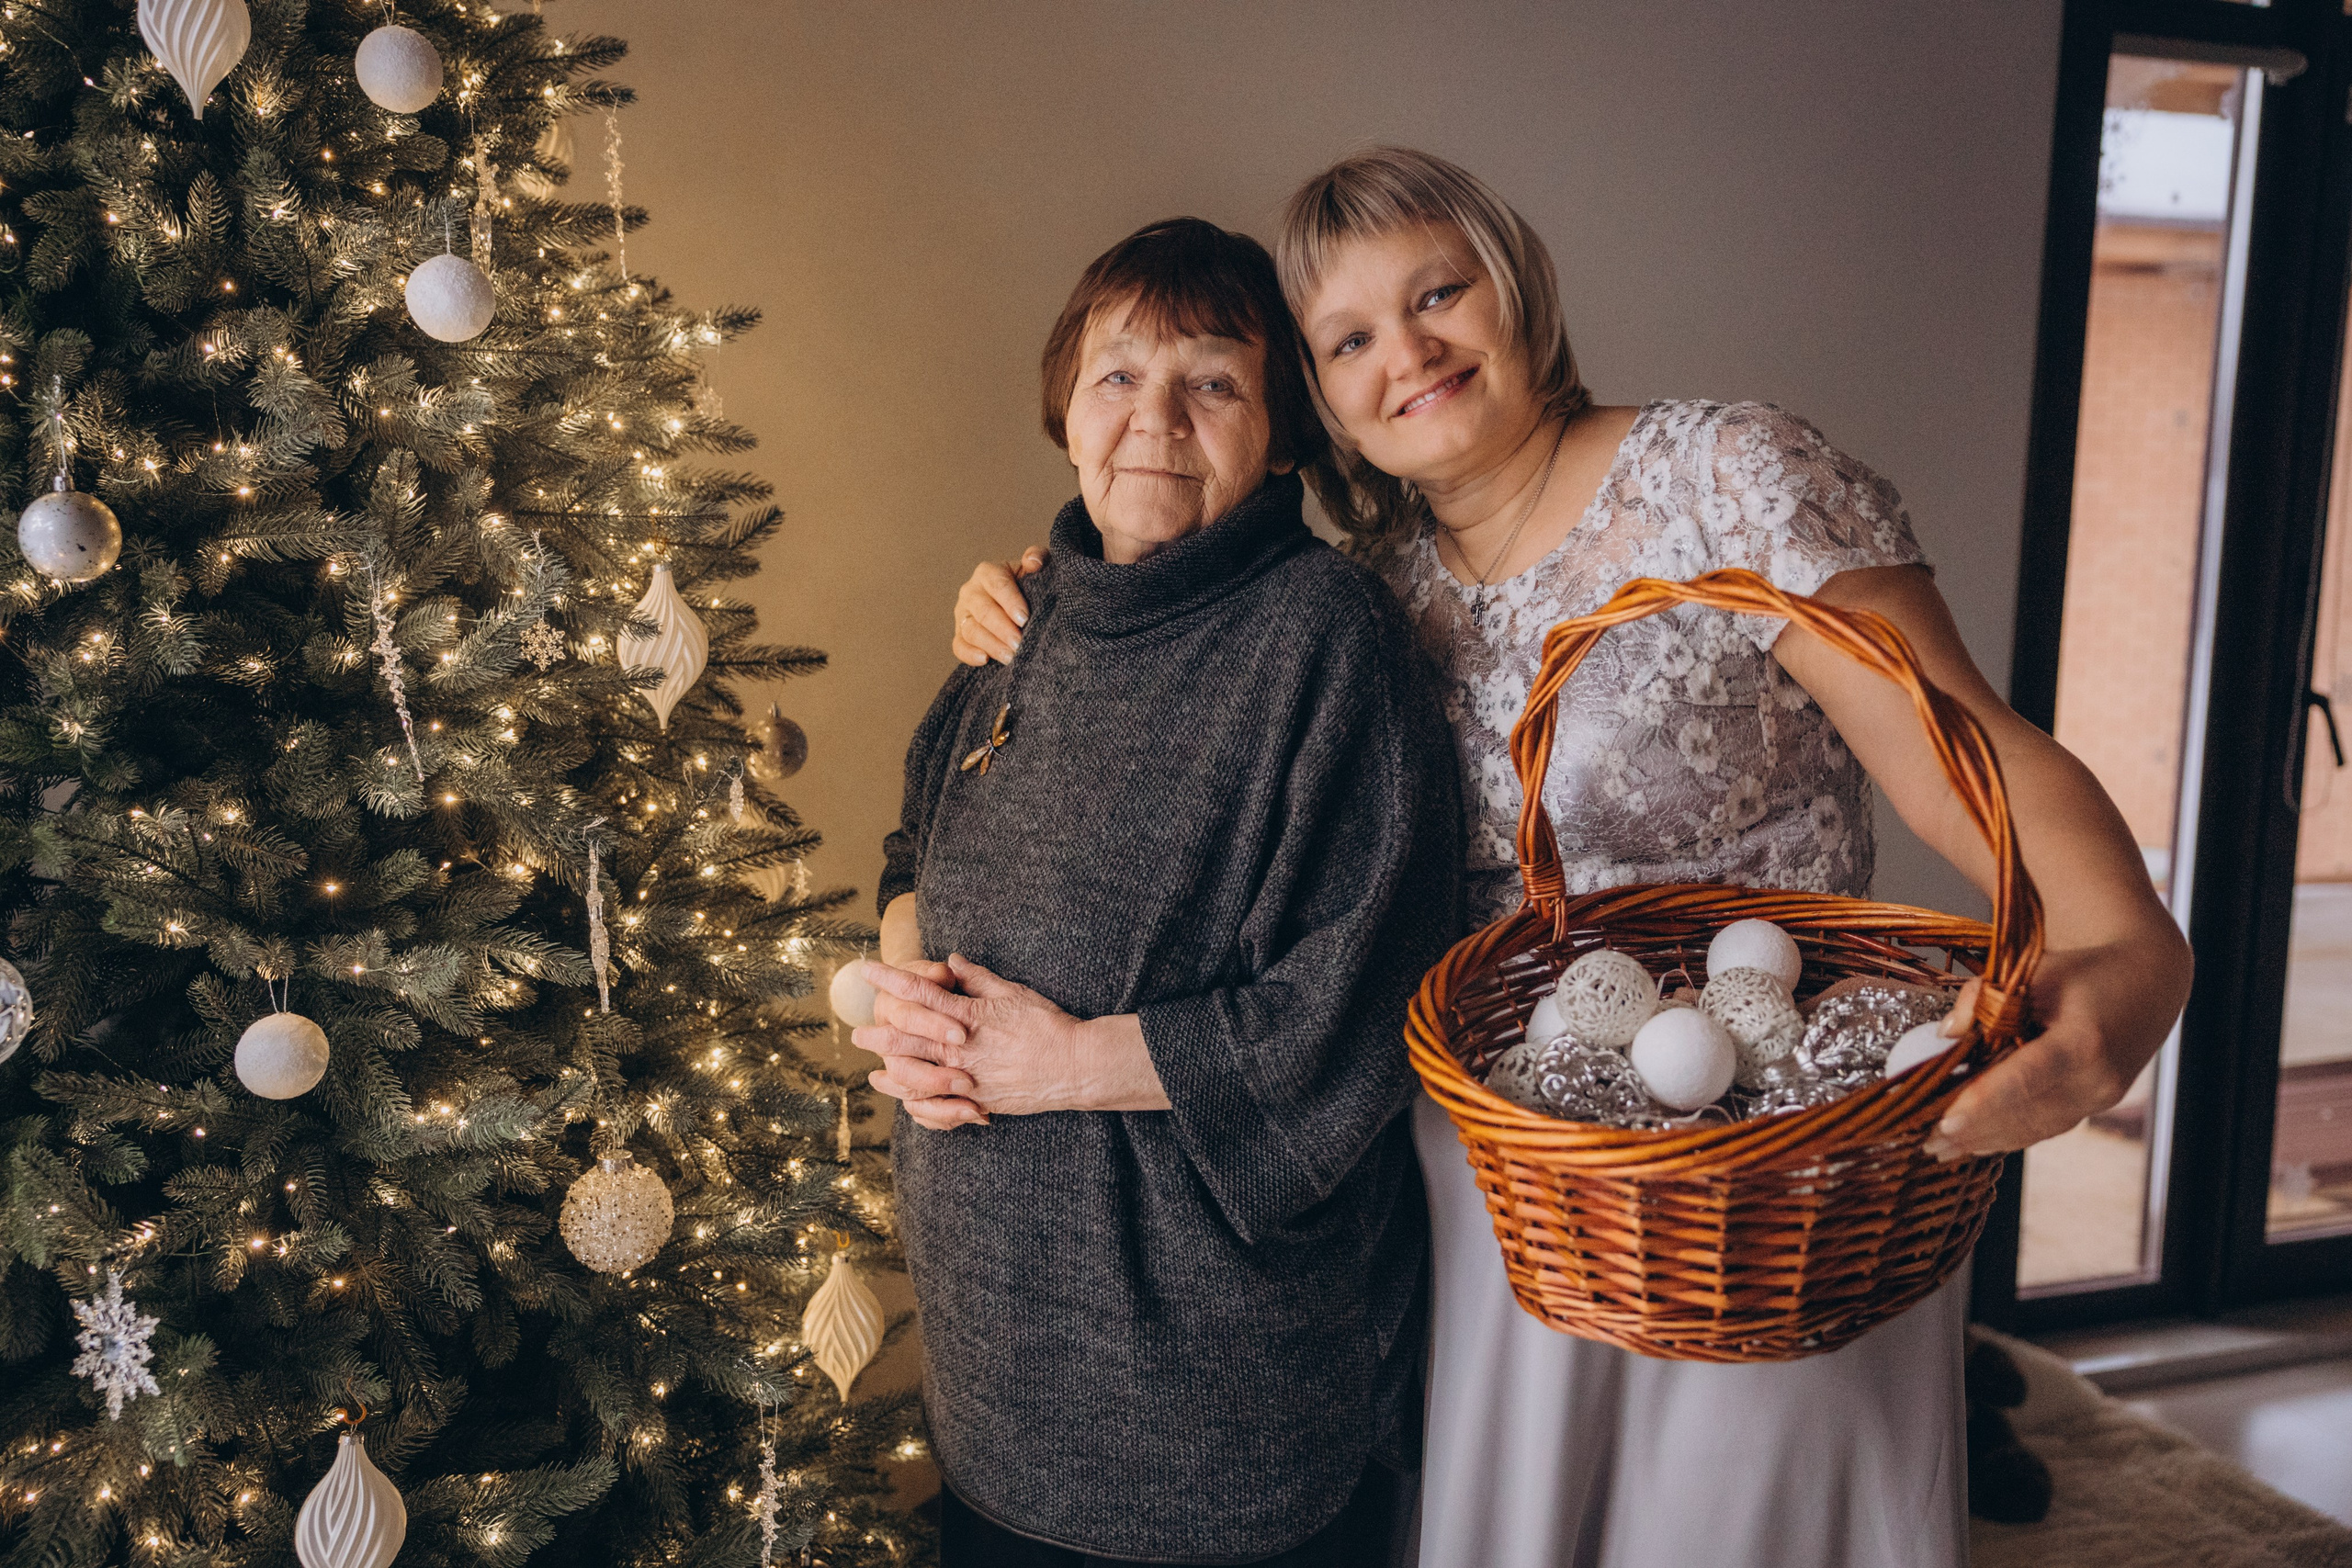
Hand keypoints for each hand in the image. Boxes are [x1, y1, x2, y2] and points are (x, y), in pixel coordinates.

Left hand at [853, 954, 1108, 1116]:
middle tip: (857, 1035)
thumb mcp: (1013, 993)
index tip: (868, 972)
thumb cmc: (1047, 1025)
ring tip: (872, 1074)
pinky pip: (937, 1105)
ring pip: (914, 1076)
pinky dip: (915, 1102)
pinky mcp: (975, 1099)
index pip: (919, 993)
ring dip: (889, 1074)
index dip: (890, 980)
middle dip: (877, 1034)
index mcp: (967, 1015)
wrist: (1074, 1065)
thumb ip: (978, 979)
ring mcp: (965, 1077)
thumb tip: (952, 963)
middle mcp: (960, 1047)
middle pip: (905, 1038)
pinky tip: (906, 1102)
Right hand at [952, 547, 1046, 666]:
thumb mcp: (1036, 569)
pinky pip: (959, 646)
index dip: (1010, 601)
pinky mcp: (961, 634)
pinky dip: (969, 654)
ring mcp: (963, 614)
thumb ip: (1038, 558)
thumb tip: (1033, 562)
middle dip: (1002, 629)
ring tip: (1011, 656)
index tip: (1024, 618)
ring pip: (971, 630)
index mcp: (989, 572)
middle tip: (1020, 643)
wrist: (1021, 603)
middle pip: (983, 610)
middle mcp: (972, 591)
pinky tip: (985, 660)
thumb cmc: (1030, 584)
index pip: (997, 585)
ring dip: (991, 645)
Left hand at [1922, 939, 2188, 1159]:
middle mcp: (2098, 1080)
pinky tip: (1973, 1142)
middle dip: (1974, 1131)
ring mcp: (2100, 1099)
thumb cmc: (2086, 973)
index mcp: (2085, 1043)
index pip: (2026, 1080)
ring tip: (1939, 1149)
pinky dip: (2008, 1136)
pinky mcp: (2094, 1107)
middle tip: (1926, 1141)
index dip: (1984, 1103)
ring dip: (1986, 1141)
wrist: (2148, 985)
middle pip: (2026, 1114)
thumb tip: (1946, 1033)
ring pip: (2035, 1129)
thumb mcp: (2037, 969)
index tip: (1945, 1122)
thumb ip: (1986, 997)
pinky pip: (2046, 1127)